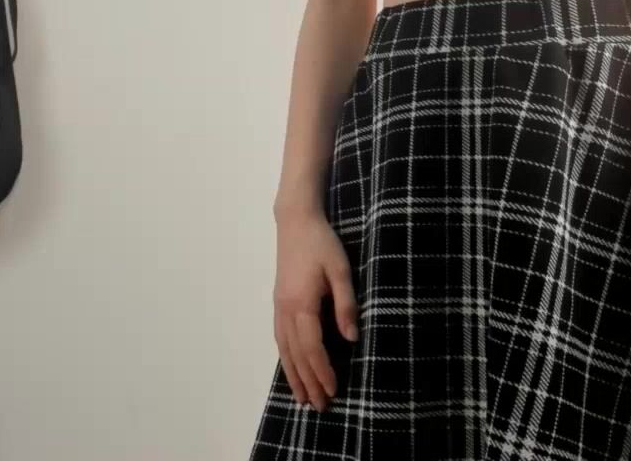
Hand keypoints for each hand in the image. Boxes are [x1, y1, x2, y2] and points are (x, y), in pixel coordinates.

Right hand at [272, 208, 358, 411]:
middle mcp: (286, 311)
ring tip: (303, 399)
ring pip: (285, 350)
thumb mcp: (341, 270)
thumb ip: (345, 304)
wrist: (295, 223)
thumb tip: (352, 338)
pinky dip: (286, 359)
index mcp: (302, 304)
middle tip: (321, 407)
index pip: (312, 347)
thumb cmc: (322, 244)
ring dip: (295, 376)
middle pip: (297, 355)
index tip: (334, 390)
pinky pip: (280, 339)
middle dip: (309, 382)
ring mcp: (279, 308)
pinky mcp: (278, 303)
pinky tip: (292, 369)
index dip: (323, 371)